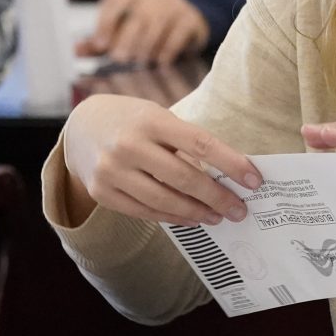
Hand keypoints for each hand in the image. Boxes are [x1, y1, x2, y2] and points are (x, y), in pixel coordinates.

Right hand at [61, 93, 262, 226]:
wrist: (80, 126)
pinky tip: (191, 218)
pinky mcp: (102, 193)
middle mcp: (129, 144)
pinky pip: (144, 211)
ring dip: (197, 212)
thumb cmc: (133, 121)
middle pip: (184, 177)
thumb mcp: (158, 117)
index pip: (200, 143)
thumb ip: (186, 142)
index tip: (254, 180)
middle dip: (217, 197)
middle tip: (240, 210)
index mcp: (151, 120)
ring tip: (218, 217)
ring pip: (164, 200)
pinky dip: (172, 217)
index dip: (231, 163)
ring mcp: (112, 171)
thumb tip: (226, 176)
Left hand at [77, 0, 208, 65]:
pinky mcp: (192, 17)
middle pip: (138, 13)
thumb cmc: (146, 26)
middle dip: (127, 38)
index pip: (117, 1)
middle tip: (120, 58)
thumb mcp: (121, 30)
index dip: (106, 23)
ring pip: (158, 22)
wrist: (186, 21)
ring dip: (147, 46)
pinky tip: (160, 63)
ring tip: (140, 62)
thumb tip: (77, 51)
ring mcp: (176, 2)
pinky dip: (167, 50)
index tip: (101, 44)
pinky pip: (178, 33)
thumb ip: (99, 41)